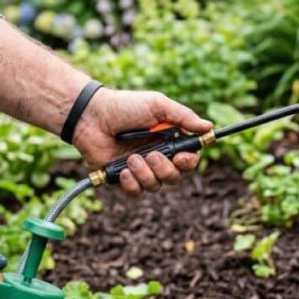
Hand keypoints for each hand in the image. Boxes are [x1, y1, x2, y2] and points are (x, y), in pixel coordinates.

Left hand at [72, 88, 212, 196]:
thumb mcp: (157, 105)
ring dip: (145, 174)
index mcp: (168, 140)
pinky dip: (132, 184)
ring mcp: (140, 169)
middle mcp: (157, 157)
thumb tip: (208, 126)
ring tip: (131, 158)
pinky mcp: (123, 179)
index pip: (188, 159)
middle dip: (166, 169)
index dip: (189, 162)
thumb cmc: (124, 107)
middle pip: (175, 177)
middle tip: (152, 156)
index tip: (182, 157)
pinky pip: (136, 192)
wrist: (91, 117)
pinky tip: (124, 171)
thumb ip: (183, 116)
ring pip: (156, 186)